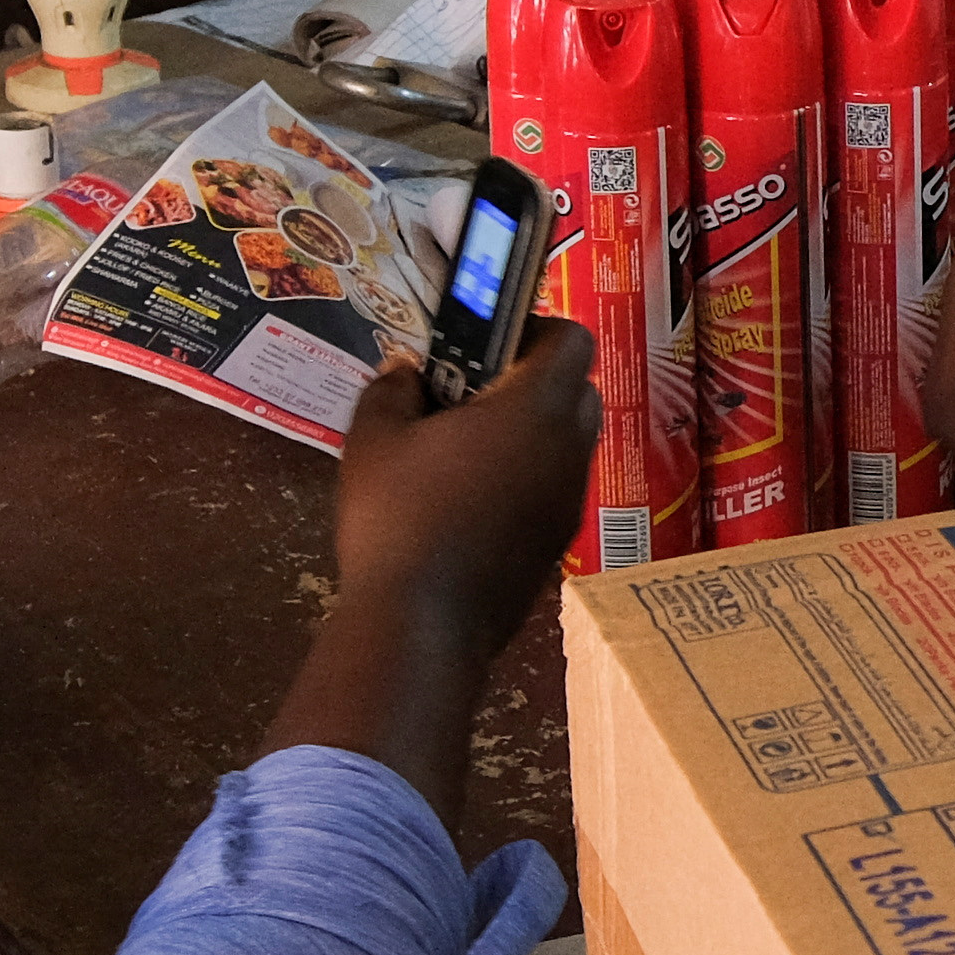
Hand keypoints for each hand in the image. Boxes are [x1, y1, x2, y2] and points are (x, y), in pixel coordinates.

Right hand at [328, 318, 597, 641]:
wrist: (421, 625)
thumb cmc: (398, 519)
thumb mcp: (374, 440)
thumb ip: (393, 389)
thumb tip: (404, 369)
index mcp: (536, 408)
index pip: (572, 339)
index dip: (536, 329)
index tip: (487, 342)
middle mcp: (569, 449)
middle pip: (579, 388)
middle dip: (535, 379)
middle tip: (474, 391)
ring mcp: (570, 500)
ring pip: (571, 441)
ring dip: (533, 430)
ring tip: (467, 444)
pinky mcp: (559, 542)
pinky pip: (556, 487)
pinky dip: (529, 476)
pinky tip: (471, 496)